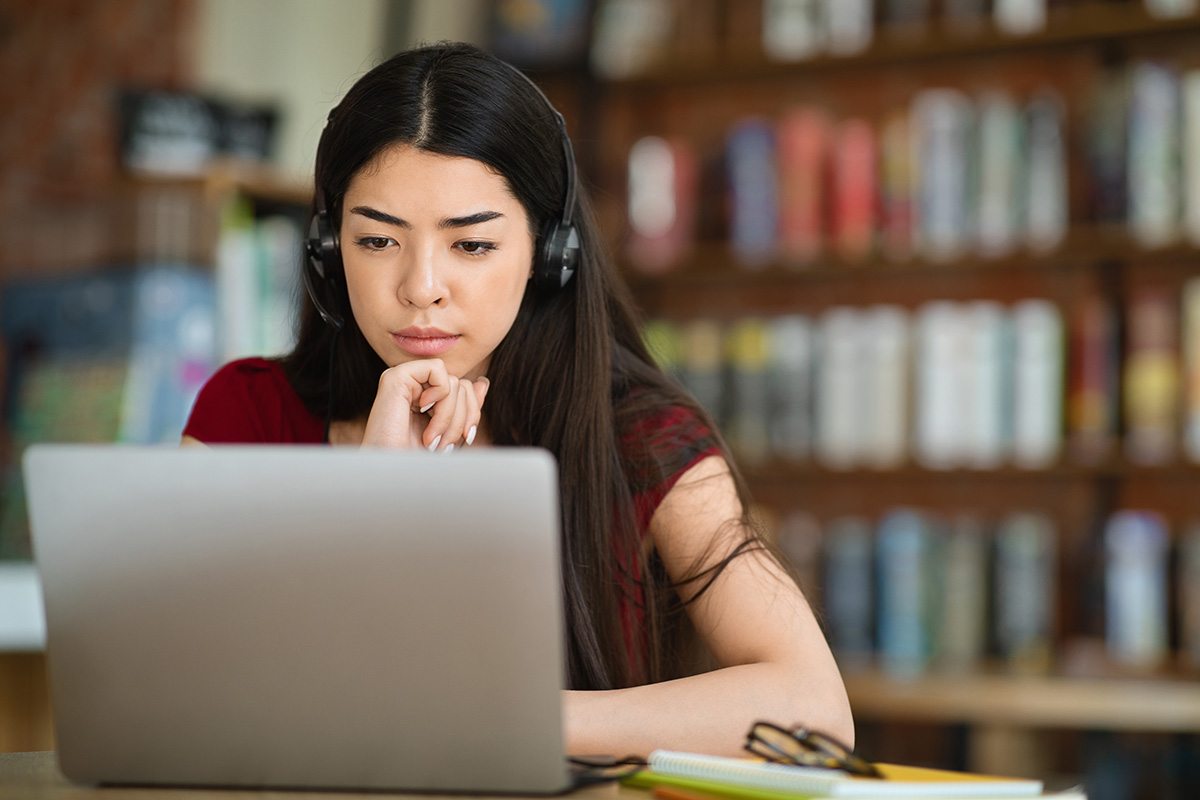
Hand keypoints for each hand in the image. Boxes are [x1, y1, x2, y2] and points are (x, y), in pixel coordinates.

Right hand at [360, 359, 488, 450]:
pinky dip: (440, 394)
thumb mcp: (450, 432)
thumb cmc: (415, 460)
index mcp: (424, 397)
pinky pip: (437, 370)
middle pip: (461, 385)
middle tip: (445, 445)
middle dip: (462, 418)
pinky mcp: (396, 376)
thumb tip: (483, 383)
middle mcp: (414, 386)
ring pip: (453, 381)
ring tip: (431, 439)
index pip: (464, 389)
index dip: (473, 412)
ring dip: (449, 416)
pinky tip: (422, 411)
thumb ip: (465, 408)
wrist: (392, 476)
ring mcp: (404, 379)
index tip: (467, 437)